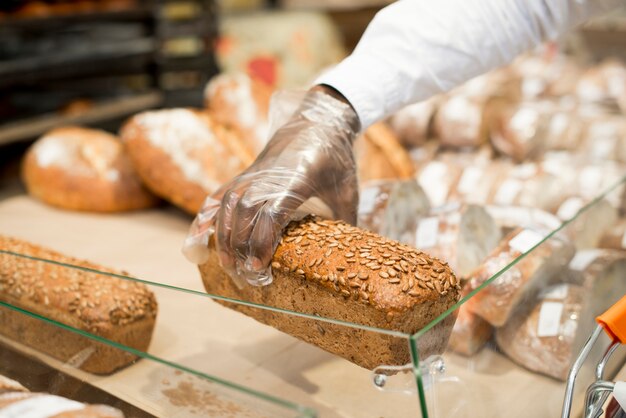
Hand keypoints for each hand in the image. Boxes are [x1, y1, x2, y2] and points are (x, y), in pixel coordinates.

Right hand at [183, 87, 359, 285]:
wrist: (317, 122)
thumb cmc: (335, 158)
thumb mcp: (348, 190)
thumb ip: (348, 222)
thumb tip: (353, 258)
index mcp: (296, 178)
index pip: (271, 212)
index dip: (262, 242)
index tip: (259, 268)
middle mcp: (267, 176)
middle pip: (244, 214)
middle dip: (241, 248)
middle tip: (247, 279)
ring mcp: (251, 174)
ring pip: (227, 206)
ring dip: (223, 238)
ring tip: (228, 267)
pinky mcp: (243, 176)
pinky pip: (217, 198)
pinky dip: (204, 221)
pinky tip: (197, 244)